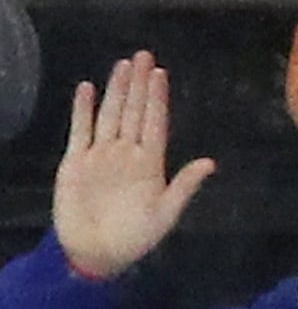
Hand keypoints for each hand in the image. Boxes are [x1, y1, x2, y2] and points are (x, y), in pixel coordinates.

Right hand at [53, 54, 211, 279]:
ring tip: (123, 65)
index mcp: (150, 164)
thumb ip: (185, 186)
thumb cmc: (136, 238)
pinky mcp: (76, 161)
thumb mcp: (166, 214)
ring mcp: (101, 155)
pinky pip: (81, 130)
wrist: (97, 253)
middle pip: (134, 112)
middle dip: (139, 85)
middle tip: (144, 55)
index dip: (158, 99)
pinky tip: (88, 89)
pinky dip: (83, 110)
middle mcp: (126, 154)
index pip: (155, 124)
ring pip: (110, 115)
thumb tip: (211, 163)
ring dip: (117, 90)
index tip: (161, 74)